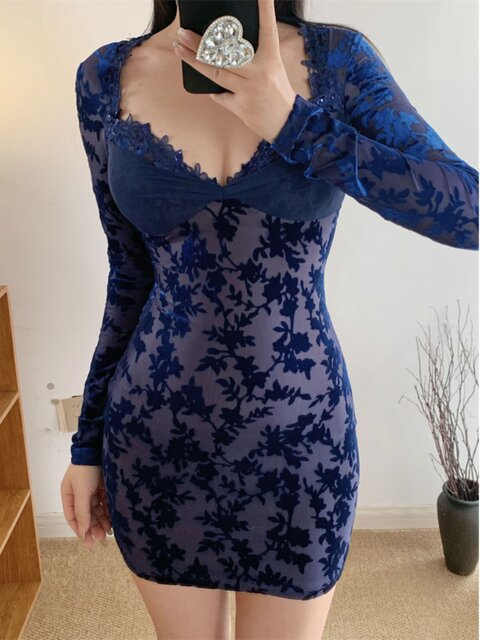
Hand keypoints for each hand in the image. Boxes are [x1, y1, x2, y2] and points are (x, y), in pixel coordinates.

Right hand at [61, 463, 111, 549]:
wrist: (98, 449)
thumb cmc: (86, 469)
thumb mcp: (81, 492)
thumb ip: (82, 512)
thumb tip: (83, 531)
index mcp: (68, 494)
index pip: (72, 517)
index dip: (79, 529)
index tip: (87, 541)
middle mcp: (80, 493)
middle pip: (86, 515)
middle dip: (93, 528)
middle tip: (101, 541)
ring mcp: (92, 489)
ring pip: (97, 510)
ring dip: (102, 522)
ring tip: (108, 534)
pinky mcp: (103, 486)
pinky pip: (105, 503)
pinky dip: (109, 512)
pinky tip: (114, 522)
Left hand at [173, 0, 296, 142]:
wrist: (287, 125)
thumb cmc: (277, 95)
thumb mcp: (272, 69)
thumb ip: (253, 58)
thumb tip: (225, 47)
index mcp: (271, 58)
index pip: (268, 28)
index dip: (265, 9)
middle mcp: (259, 72)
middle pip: (226, 53)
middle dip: (201, 42)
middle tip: (183, 33)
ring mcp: (249, 90)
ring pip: (216, 72)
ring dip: (194, 60)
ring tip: (179, 49)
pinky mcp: (241, 107)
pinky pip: (220, 95)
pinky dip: (213, 90)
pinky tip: (205, 84)